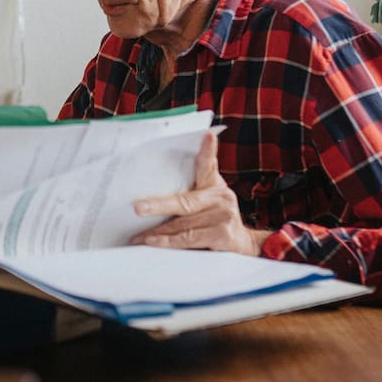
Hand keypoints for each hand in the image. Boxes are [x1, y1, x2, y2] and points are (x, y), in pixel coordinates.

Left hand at [129, 131, 271, 256]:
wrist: (244, 246)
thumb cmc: (216, 221)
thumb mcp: (207, 202)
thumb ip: (188, 195)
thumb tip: (150, 196)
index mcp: (214, 185)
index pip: (208, 165)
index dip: (208, 150)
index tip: (208, 136)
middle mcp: (222, 197)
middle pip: (184, 202)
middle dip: (158, 206)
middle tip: (138, 208)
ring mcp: (224, 216)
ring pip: (183, 225)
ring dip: (158, 232)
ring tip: (139, 236)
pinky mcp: (224, 235)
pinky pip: (190, 239)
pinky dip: (170, 242)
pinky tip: (155, 242)